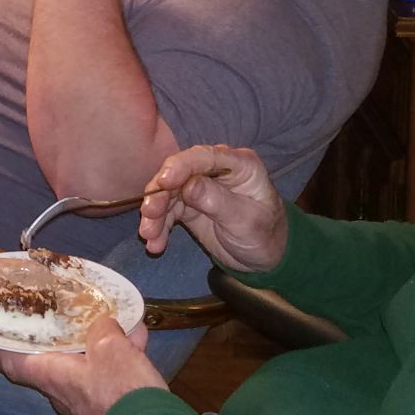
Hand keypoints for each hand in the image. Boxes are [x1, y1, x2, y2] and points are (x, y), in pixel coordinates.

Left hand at [0, 319, 163, 414]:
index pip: (9, 361)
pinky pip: (107, 378)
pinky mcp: (107, 410)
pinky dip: (119, 359)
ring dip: (100, 343)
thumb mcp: (111, 347)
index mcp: (50, 375)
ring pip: (85, 365)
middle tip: (67, 310)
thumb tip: (101, 323)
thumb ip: (101, 329)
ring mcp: (84, 404)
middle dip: (63, 335)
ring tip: (120, 322)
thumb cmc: (121, 391)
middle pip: (50, 358)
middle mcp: (60, 392)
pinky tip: (139, 340)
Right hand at [139, 145, 288, 273]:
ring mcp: (199, 187)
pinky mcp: (189, 205)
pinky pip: (168, 212)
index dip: (180, 166)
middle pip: (179, 173)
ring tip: (148, 235)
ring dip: (155, 214)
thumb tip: (187, 185)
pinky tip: (155, 244)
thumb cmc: (265, 235)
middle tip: (148, 215)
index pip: (204, 157)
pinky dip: (159, 226)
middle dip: (160, 194)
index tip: (163, 182)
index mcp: (238, 164)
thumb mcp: (245, 220)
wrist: (266, 258)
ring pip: (168, 193)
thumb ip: (216, 200)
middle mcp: (215, 170)